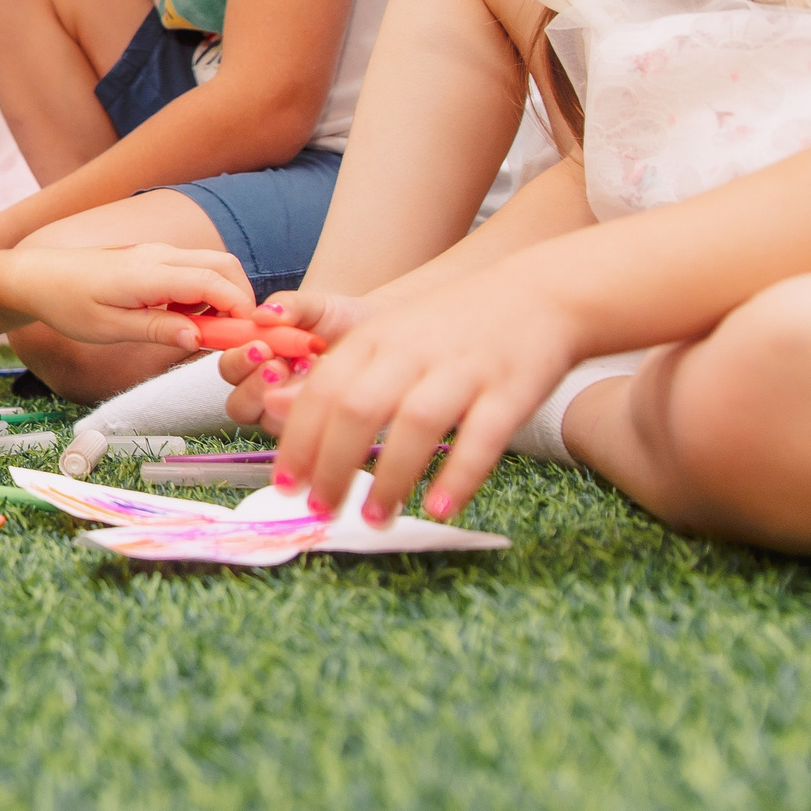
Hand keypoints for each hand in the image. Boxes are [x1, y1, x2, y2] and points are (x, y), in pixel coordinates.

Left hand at [8, 242, 254, 345]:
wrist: (37, 277)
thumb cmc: (67, 304)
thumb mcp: (109, 328)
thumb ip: (157, 330)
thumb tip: (199, 338)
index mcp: (150, 273)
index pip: (215, 282)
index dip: (240, 309)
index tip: (250, 337)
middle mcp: (159, 255)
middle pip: (224, 266)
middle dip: (241, 299)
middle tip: (234, 336)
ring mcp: (157, 253)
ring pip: (211, 265)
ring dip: (221, 296)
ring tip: (202, 331)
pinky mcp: (153, 257)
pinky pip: (192, 269)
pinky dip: (203, 292)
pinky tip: (181, 318)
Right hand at [220, 291, 373, 429]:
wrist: (369, 331)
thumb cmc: (334, 318)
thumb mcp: (311, 305)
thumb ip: (286, 306)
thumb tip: (260, 315)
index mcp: (250, 358)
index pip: (228, 368)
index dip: (237, 361)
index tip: (260, 346)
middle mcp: (260, 388)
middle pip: (238, 404)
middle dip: (254, 387)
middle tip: (280, 366)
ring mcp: (284, 411)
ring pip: (264, 421)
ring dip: (282, 401)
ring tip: (308, 374)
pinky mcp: (307, 425)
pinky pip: (298, 429)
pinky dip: (310, 409)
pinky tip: (328, 385)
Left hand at [270, 275, 582, 526]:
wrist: (541, 292)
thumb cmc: (451, 328)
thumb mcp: (386, 337)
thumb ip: (335, 373)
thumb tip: (270, 407)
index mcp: (374, 338)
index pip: (321, 392)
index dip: (298, 441)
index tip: (285, 486)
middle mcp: (412, 351)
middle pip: (357, 409)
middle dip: (332, 466)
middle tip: (321, 510)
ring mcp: (463, 367)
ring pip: (415, 423)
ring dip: (390, 478)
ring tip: (374, 519)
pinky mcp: (511, 387)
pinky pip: (482, 437)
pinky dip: (458, 476)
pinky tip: (439, 509)